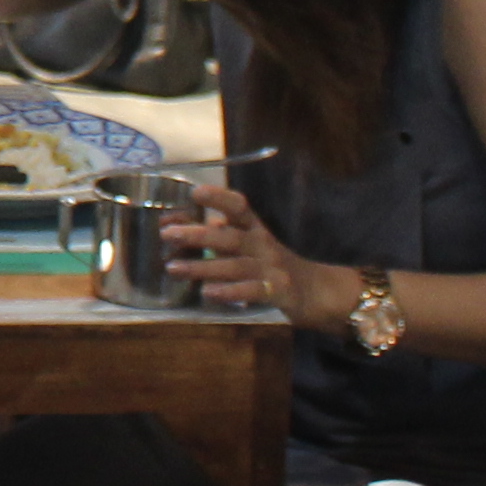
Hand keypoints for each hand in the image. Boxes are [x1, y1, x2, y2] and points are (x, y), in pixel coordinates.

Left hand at [165, 183, 326, 322]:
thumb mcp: (250, 244)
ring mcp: (272, 269)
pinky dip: (230, 292)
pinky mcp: (279, 293)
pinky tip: (208, 293)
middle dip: (198, 234)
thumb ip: (219, 235)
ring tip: (174, 268)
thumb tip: (179, 224)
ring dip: (203, 267)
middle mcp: (263, 245)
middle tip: (167, 234)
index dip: (219, 198)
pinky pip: (252, 291)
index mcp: (255, 230)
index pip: (239, 207)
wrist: (318, 292)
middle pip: (230, 237)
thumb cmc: (273, 264)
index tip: (196, 192)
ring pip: (236, 266)